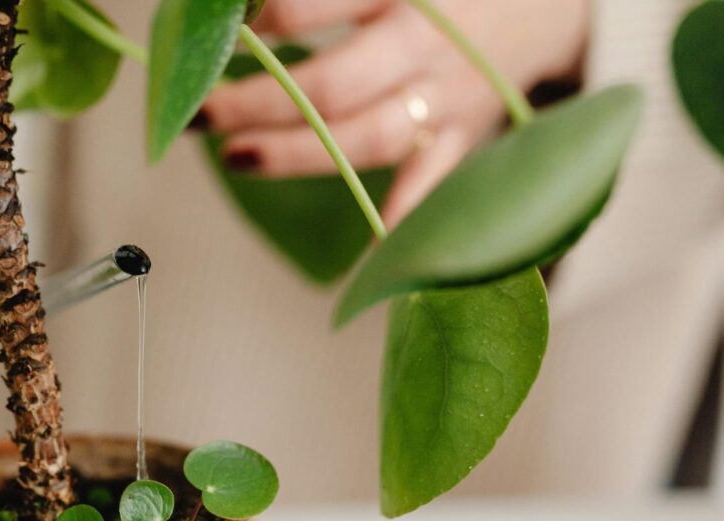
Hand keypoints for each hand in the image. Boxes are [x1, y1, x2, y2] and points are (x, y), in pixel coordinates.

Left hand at [200, 0, 588, 225]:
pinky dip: (400, 226)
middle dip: (258, 102)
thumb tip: (245, 10)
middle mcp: (423, 49)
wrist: (545, 7)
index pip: (316, 5)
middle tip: (201, 113)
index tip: (222, 36)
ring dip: (296, 155)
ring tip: (236, 157)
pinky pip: (432, 191)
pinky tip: (363, 268)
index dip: (265, 23)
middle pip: (332, 86)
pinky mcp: (463, 144)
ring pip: (367, 139)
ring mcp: (444, 103)